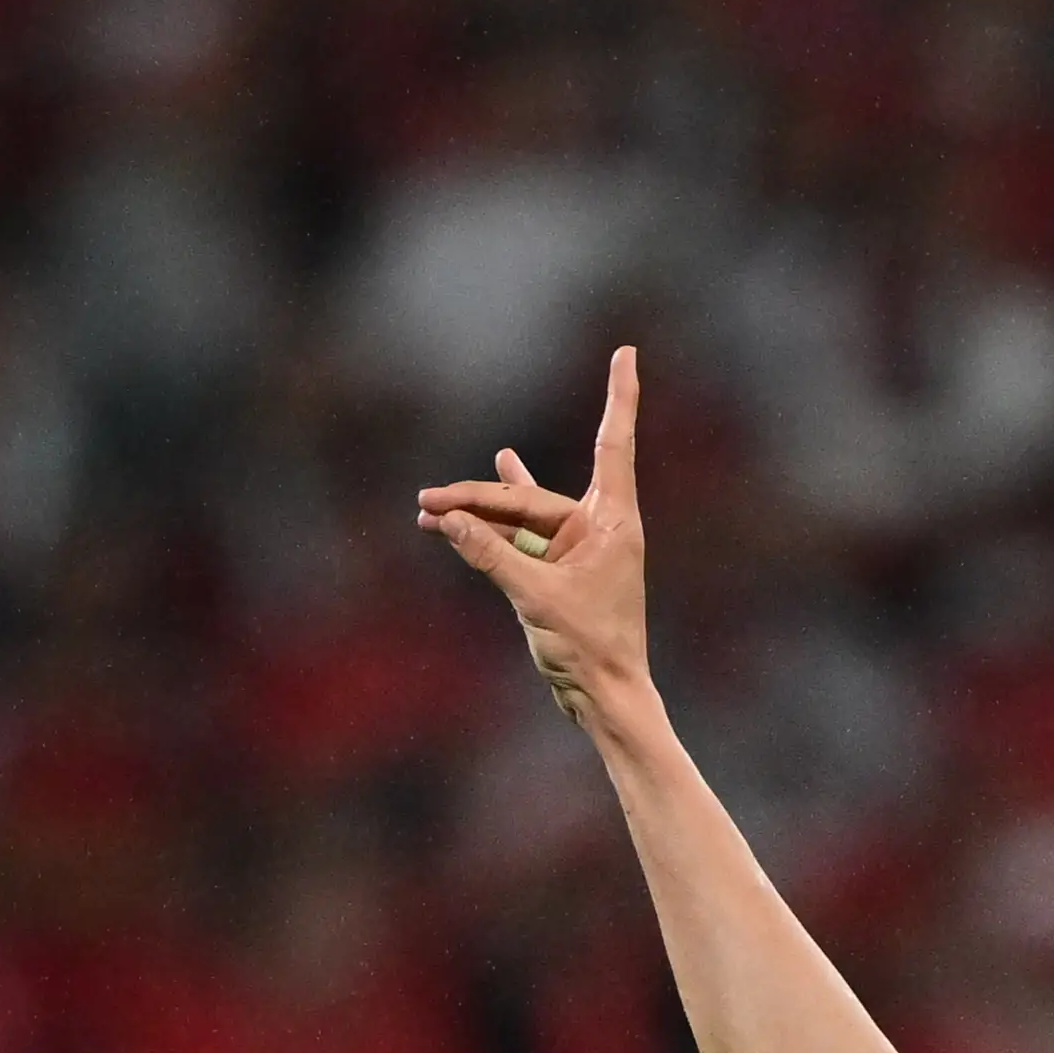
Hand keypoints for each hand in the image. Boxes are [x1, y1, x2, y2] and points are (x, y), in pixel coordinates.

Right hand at [418, 347, 652, 732]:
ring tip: (432, 503)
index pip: (612, 443)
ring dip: (478, 513)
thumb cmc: (589, 649)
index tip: (627, 353)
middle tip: (426, 503)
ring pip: (520, 518)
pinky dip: (491, 528)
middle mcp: (598, 528)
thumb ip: (491, 555)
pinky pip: (519, 539)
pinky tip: (473, 500)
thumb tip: (448, 520)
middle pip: (531, 498)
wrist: (606, 698)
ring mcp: (578, 550)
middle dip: (478, 498)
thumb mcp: (534, 598)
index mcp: (612, 522)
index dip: (619, 397)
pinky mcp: (560, 573)